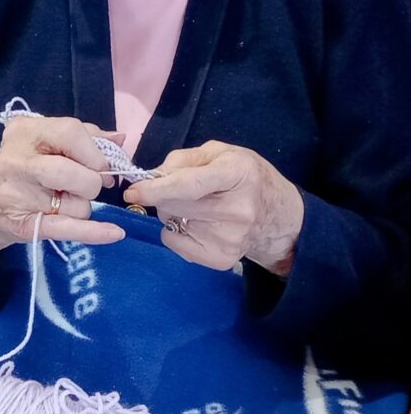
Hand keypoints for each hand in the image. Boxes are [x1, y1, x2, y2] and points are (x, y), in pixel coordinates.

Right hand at [0, 115, 124, 266]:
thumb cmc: (25, 168)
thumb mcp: (47, 142)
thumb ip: (85, 137)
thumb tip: (120, 140)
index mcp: (25, 131)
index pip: (71, 131)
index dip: (94, 151)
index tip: (100, 165)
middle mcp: (16, 159)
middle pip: (74, 172)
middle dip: (92, 183)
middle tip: (87, 186)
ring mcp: (17, 193)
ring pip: (77, 204)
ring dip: (81, 207)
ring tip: (62, 202)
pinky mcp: (24, 223)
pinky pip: (68, 228)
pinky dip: (95, 232)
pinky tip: (114, 232)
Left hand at [124, 141, 303, 276]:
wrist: (280, 218)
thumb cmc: (247, 178)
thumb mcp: (222, 153)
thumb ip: (184, 160)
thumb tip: (153, 177)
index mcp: (237, 174)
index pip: (189, 184)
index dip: (156, 188)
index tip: (133, 191)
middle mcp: (236, 209)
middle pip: (175, 204)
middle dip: (162, 194)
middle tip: (177, 188)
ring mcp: (229, 238)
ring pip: (171, 222)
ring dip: (171, 211)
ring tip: (196, 206)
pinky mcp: (221, 260)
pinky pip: (174, 242)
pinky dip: (175, 231)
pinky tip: (198, 224)